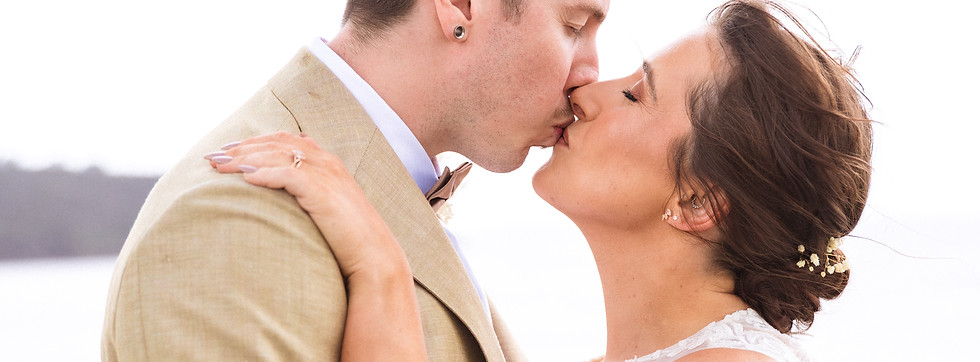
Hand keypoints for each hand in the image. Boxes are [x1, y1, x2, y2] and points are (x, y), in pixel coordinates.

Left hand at [206, 132, 426, 360]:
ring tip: (218, 167)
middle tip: (212, 157)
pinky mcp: (323, 191)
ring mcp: (326, 174)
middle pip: (275, 143)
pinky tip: (245, 178)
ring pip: (277, 155)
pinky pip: (287, 174)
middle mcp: (326, 162)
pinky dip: (264, 173)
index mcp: (327, 162)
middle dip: (241, 148)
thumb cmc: (348, 239)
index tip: (227, 151)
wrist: (374, 256)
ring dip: (244, 159)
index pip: (284, 140)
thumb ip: (305, 196)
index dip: (253, 143)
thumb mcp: (325, 210)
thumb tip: (278, 195)